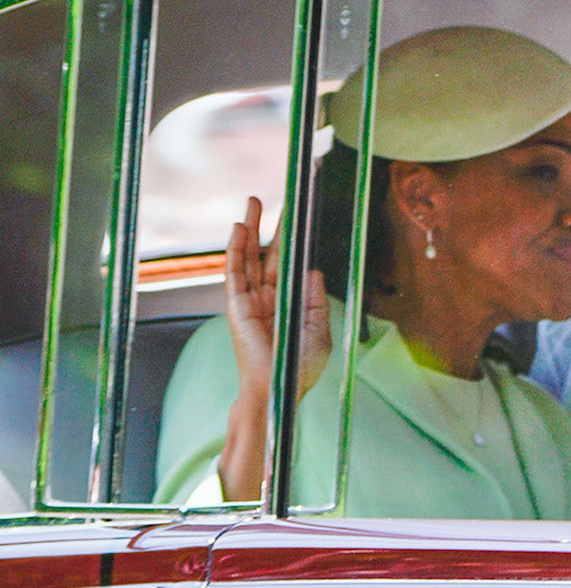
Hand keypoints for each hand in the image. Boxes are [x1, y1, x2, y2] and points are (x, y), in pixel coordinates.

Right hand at [219, 197, 331, 499]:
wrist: (279, 388)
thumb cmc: (299, 367)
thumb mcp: (319, 329)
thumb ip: (315, 299)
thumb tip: (312, 270)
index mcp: (286, 302)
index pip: (286, 263)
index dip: (288, 240)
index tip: (293, 216)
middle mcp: (266, 297)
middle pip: (265, 253)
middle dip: (265, 225)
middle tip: (264, 199)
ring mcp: (250, 300)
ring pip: (247, 257)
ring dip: (248, 230)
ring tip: (250, 204)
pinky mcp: (237, 306)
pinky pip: (234, 273)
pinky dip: (235, 251)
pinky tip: (238, 230)